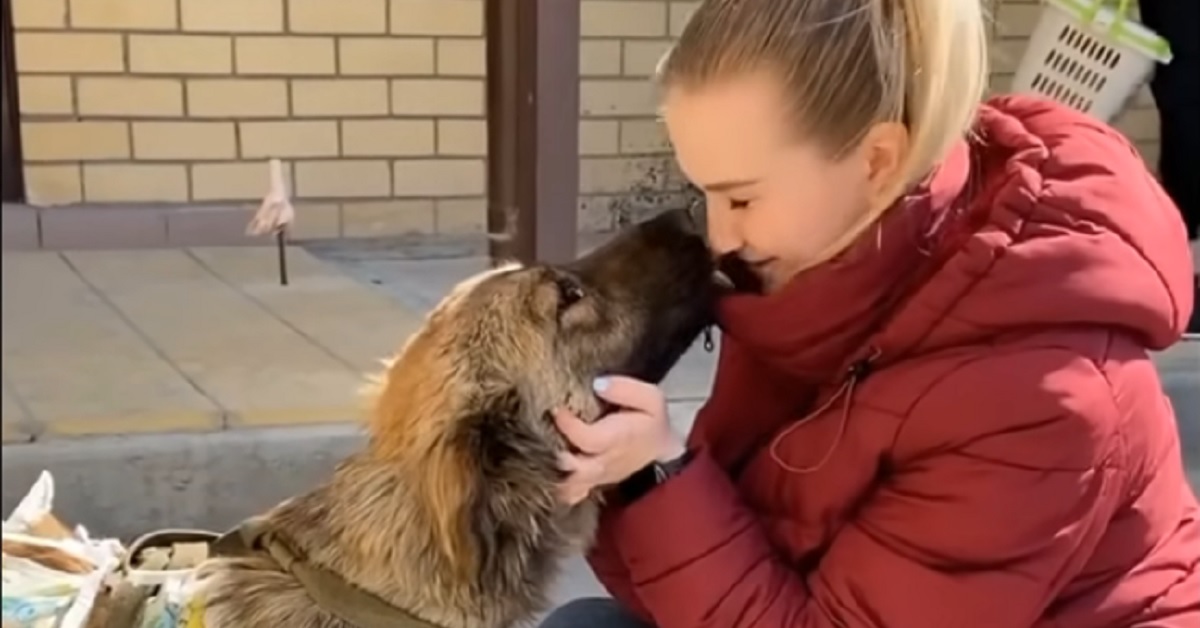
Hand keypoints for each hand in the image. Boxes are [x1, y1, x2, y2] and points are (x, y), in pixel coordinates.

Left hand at [555, 375, 686, 504]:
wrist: (661, 448)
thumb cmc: (652, 420)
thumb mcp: (651, 398)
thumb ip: (626, 389)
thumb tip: (597, 384)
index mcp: (615, 440)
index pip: (585, 438)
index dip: (566, 424)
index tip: (556, 407)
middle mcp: (603, 463)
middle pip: (570, 467)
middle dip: (553, 451)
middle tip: (543, 431)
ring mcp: (596, 477)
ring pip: (567, 484)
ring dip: (552, 470)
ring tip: (542, 451)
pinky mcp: (592, 483)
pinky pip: (571, 494)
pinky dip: (558, 487)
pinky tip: (549, 471)